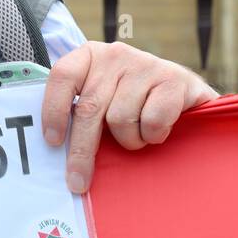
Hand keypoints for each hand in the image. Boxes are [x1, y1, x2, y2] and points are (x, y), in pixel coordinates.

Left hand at [41, 41, 218, 193]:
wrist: (185, 93)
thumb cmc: (132, 102)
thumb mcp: (102, 98)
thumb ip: (78, 112)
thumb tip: (54, 150)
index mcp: (90, 56)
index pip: (63, 76)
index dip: (54, 110)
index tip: (53, 142)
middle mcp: (115, 54)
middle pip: (89, 108)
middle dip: (81, 151)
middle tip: (77, 183)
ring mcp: (145, 64)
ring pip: (120, 119)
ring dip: (128, 140)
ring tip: (137, 135)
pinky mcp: (174, 79)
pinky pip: (152, 121)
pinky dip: (153, 135)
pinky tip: (157, 130)